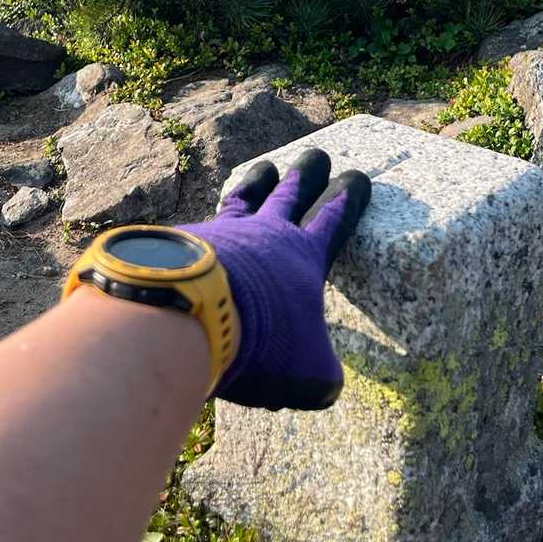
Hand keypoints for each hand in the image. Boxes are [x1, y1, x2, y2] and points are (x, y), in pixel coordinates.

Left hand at [179, 148, 370, 410]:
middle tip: (315, 155)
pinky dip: (209, 227)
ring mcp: (223, 234)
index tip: (358, 178)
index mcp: (303, 258)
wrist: (187, 316)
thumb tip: (326, 387)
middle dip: (306, 174)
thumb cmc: (261, 341)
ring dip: (257, 183)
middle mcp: (266, 235)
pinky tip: (202, 229)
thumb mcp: (307, 373)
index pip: (334, 221)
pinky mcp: (184, 244)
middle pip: (291, 195)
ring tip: (263, 169)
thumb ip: (320, 377)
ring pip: (246, 199)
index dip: (348, 200)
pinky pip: (203, 228)